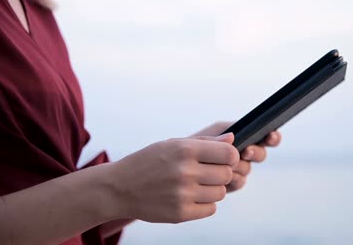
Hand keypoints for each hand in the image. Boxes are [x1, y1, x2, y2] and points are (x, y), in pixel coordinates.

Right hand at [109, 133, 238, 223]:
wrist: (120, 187)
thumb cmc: (148, 162)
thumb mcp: (173, 144)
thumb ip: (205, 142)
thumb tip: (232, 139)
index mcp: (184, 150)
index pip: (229, 154)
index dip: (230, 156)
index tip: (224, 158)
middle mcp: (185, 171)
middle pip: (227, 174)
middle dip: (221, 173)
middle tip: (206, 172)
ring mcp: (183, 194)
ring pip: (220, 193)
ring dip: (212, 189)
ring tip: (195, 184)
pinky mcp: (180, 213)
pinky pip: (210, 209)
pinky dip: (204, 204)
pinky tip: (190, 196)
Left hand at [193, 122, 281, 192]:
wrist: (176, 168)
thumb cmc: (190, 147)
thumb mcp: (205, 136)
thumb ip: (220, 135)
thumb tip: (234, 137)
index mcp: (240, 137)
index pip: (264, 136)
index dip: (272, 137)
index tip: (270, 137)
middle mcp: (242, 153)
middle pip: (260, 154)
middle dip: (255, 153)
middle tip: (246, 152)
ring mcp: (238, 169)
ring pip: (248, 169)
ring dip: (238, 167)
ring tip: (228, 166)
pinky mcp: (231, 184)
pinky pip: (239, 182)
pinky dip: (232, 180)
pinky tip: (224, 179)